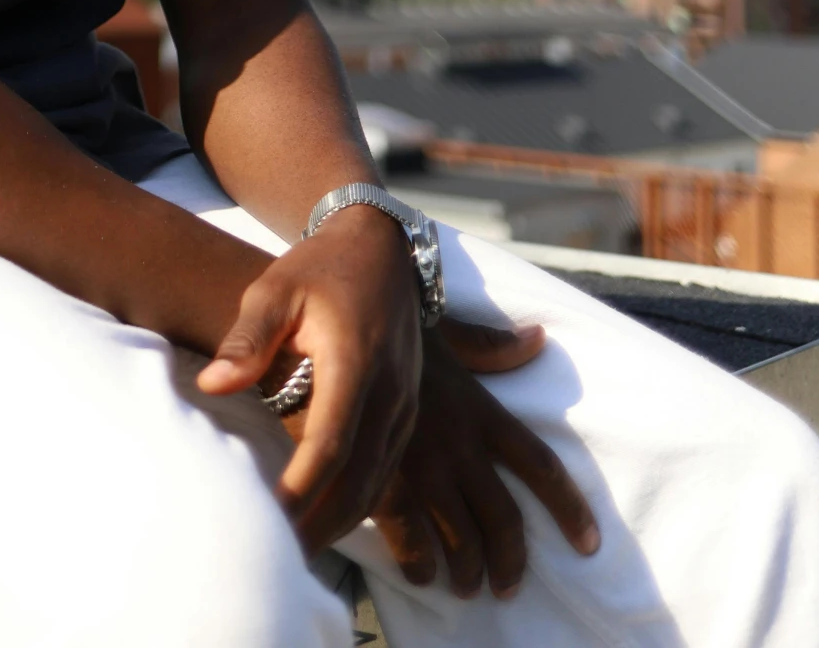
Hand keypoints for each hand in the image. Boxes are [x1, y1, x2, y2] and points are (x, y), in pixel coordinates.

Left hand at [197, 207, 422, 549]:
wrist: (375, 245)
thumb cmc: (315, 268)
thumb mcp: (273, 290)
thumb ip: (246, 340)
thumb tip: (212, 385)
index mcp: (355, 359)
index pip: (329, 443)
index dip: (300, 488)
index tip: (270, 520)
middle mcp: (390, 388)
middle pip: (361, 478)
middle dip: (322, 524)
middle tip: (280, 557)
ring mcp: (406, 401)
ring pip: (380, 482)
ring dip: (342, 520)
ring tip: (299, 549)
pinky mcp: (408, 408)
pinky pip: (389, 468)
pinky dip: (361, 500)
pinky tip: (329, 518)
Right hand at [370, 320, 599, 597]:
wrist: (330, 342)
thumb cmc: (385, 332)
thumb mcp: (444, 334)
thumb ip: (490, 345)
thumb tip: (538, 338)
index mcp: (480, 411)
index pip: (538, 464)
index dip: (569, 508)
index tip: (588, 543)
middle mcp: (460, 446)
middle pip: (503, 518)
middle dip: (511, 560)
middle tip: (509, 586)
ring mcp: (423, 469)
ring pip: (462, 540)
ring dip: (469, 571)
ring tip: (468, 587)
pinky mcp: (384, 485)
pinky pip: (411, 542)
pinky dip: (421, 566)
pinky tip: (424, 576)